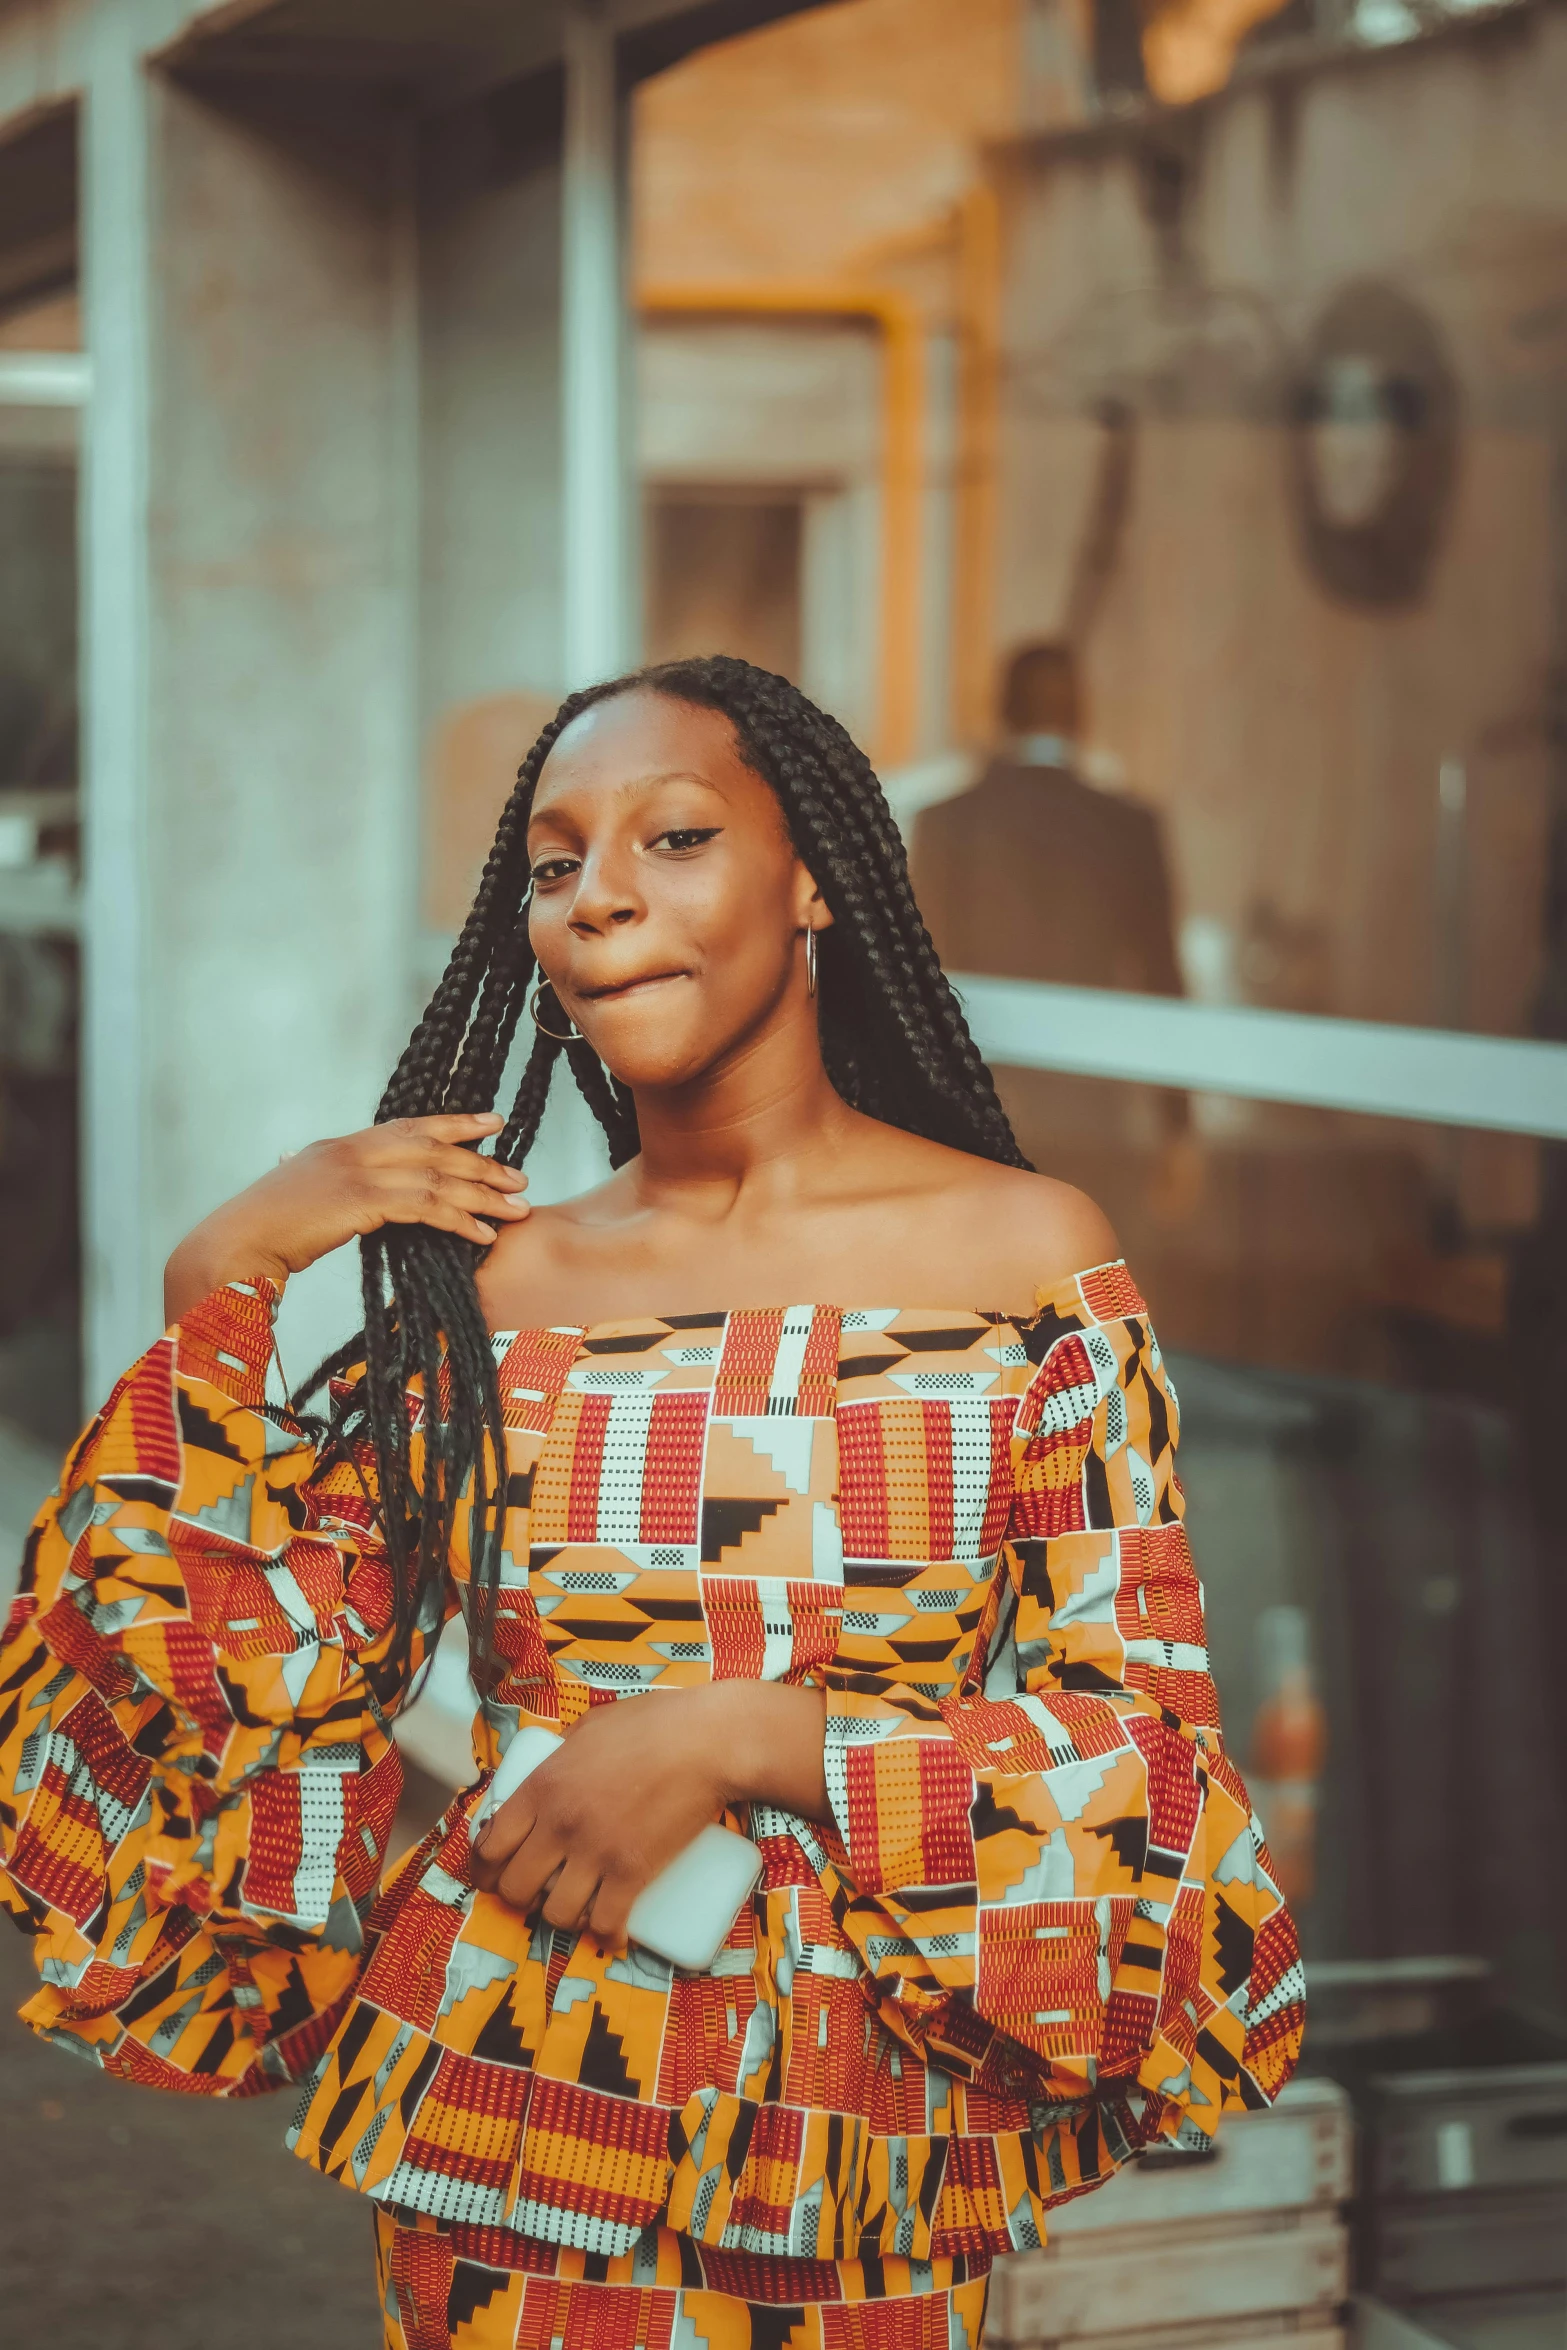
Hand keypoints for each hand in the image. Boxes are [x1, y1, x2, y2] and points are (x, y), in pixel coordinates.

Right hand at [163, 1113, 530, 1321]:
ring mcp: (355, 1173)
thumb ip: (319, 1184)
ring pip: (437, 1177)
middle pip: (433, 1148)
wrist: (233, 1246)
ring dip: (483, 1195)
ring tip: (518, 1210)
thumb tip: (319, 1180)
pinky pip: (425, 1208)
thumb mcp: (297, 1197)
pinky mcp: (359, 1203)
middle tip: (519, 1175)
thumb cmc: (261, 1233)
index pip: (409, 1127)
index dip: (454, 1124)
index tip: (491, 1124)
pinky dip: (459, 1221)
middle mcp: (351, 1151)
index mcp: (339, 1146)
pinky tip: (483, 1236)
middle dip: (482, 1162)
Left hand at [470, 1681, 828, 1945]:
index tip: (494, 1874)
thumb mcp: (589, 1729)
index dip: (485, 1868)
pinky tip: (613, 1935)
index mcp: (542, 1787)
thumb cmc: (651, 1724)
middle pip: (514, 1887)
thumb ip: (562, 1754)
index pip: (490, 1845)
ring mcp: (595, 1853)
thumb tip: (551, 1771)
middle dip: (519, 1898)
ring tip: (576, 1908)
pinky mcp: (632, 1874)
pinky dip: (607, 1937)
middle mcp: (559, 1825)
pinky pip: (605, 1924)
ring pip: (555, 1914)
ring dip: (562, 1918)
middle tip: (536, 1892)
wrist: (706, 1742)